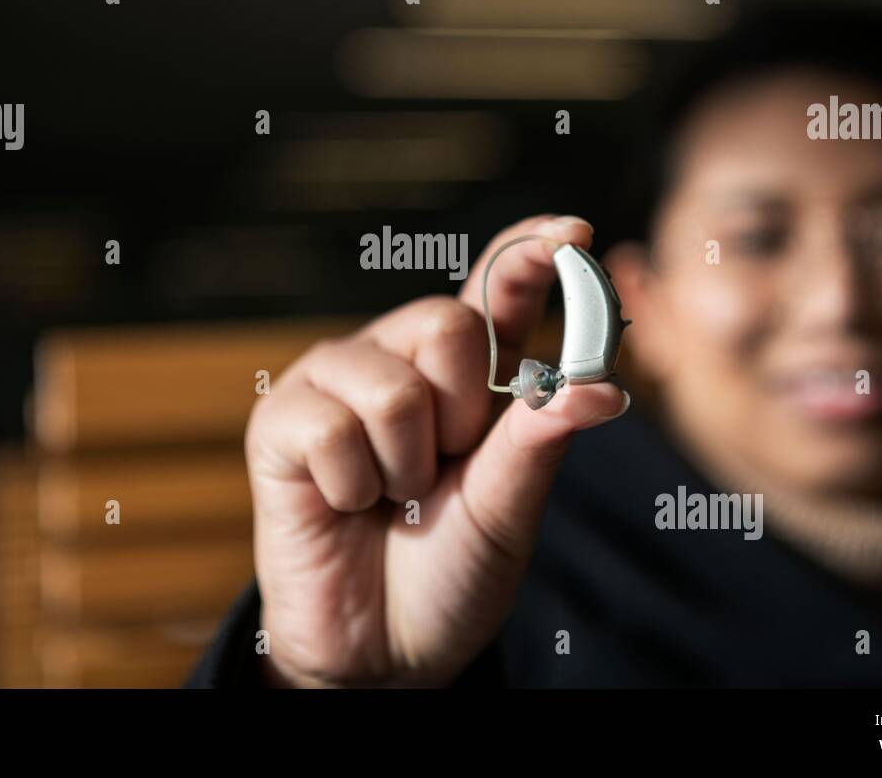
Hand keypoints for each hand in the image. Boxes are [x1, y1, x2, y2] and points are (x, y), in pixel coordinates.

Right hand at [245, 214, 629, 685]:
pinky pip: (329, 427)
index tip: (578, 231)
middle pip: (448, 325)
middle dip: (462, 416)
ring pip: (392, 386)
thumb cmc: (452, 570)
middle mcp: (399, 358)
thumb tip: (601, 386)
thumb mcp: (509, 509)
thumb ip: (541, 440)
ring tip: (390, 496)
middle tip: (441, 471)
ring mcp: (335, 384)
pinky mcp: (279, 422)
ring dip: (405, 466)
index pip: (497, 285)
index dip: (531, 250)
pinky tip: (342, 505)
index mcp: (465, 371)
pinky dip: (351, 487)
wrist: (382, 651)